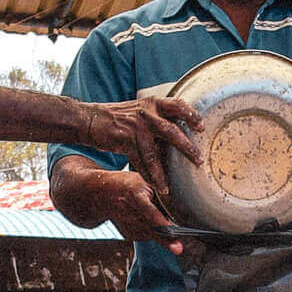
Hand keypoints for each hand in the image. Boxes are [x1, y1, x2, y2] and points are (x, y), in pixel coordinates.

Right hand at [83, 98, 202, 199]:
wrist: (90, 119)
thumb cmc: (117, 117)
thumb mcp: (139, 109)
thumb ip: (157, 116)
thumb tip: (176, 129)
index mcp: (152, 104)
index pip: (177, 105)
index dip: (191, 114)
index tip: (201, 127)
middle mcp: (146, 114)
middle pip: (171, 130)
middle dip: (187, 146)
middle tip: (199, 160)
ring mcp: (135, 128)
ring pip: (153, 153)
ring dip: (162, 172)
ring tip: (168, 187)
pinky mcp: (124, 140)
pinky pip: (138, 161)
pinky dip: (145, 176)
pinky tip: (152, 186)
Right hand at [83, 169, 187, 254]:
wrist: (102, 193)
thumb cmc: (127, 184)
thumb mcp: (142, 180)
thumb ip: (157, 191)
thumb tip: (178, 204)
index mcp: (133, 194)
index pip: (149, 210)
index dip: (160, 220)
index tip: (171, 229)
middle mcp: (128, 212)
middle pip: (150, 228)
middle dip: (165, 240)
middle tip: (178, 249)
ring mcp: (127, 225)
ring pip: (150, 235)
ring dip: (164, 240)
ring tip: (176, 244)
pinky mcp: (128, 233)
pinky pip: (146, 236)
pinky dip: (155, 233)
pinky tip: (157, 228)